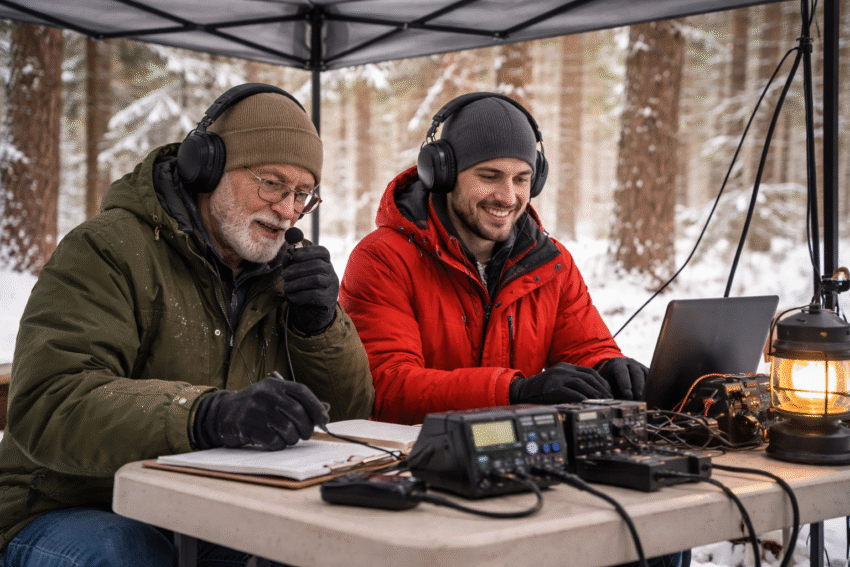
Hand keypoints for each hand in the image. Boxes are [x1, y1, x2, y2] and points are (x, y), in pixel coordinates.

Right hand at [192, 377, 329, 449]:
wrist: (223, 413)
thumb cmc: (256, 406)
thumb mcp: (275, 397)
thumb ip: (299, 402)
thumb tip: (325, 409)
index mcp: (275, 384)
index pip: (302, 392)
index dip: (316, 407)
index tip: (324, 420)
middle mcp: (266, 394)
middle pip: (297, 413)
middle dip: (307, 427)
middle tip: (306, 434)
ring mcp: (255, 410)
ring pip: (288, 429)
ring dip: (292, 438)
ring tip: (288, 437)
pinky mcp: (247, 426)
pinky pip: (274, 440)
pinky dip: (279, 444)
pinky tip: (274, 441)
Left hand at [281, 245, 338, 334]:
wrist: (311, 314)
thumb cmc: (303, 291)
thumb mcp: (296, 276)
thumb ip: (291, 265)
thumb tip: (287, 255)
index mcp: (325, 264)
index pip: (323, 252)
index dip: (309, 251)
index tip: (295, 255)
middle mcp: (331, 274)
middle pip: (318, 265)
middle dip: (298, 269)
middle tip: (284, 274)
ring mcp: (332, 287)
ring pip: (316, 279)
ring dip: (297, 282)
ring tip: (286, 287)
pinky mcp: (328, 300)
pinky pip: (314, 295)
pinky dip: (299, 295)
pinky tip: (291, 297)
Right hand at [509, 363, 611, 404]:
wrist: (523, 390)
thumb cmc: (541, 388)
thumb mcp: (558, 379)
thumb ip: (572, 381)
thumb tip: (592, 392)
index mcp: (566, 367)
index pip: (590, 372)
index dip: (602, 382)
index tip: (608, 391)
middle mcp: (563, 370)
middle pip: (588, 377)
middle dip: (601, 389)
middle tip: (608, 399)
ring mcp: (557, 378)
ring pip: (581, 384)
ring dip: (594, 394)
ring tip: (601, 402)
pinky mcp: (552, 388)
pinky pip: (570, 392)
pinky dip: (580, 397)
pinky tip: (586, 403)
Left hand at [596, 357, 647, 400]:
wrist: (615, 371)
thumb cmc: (609, 379)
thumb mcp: (606, 382)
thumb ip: (609, 390)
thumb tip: (614, 401)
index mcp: (617, 364)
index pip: (622, 372)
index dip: (625, 384)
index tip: (628, 396)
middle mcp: (630, 363)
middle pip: (637, 373)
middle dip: (638, 386)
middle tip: (638, 398)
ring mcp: (641, 367)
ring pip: (647, 376)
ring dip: (646, 388)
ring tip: (645, 399)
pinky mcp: (647, 372)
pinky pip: (652, 379)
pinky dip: (651, 388)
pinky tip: (649, 397)